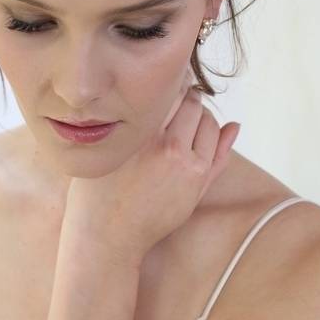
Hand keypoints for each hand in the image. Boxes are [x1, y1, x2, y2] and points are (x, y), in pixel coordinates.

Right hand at [61, 80, 240, 264]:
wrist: (107, 235)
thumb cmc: (97, 190)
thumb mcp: (106, 147)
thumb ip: (133, 120)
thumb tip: (170, 91)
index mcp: (141, 133)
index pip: (169, 91)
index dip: (169, 84)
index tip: (164, 84)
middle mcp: (168, 146)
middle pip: (193, 104)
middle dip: (188, 99)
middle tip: (177, 101)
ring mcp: (187, 166)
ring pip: (209, 124)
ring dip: (203, 117)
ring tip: (188, 120)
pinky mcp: (198, 185)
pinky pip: (221, 152)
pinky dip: (222, 137)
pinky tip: (220, 131)